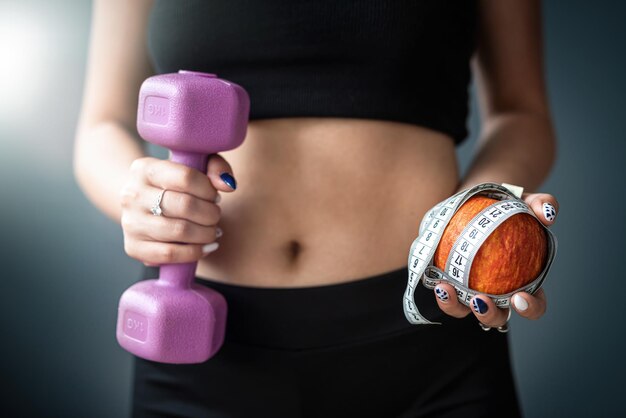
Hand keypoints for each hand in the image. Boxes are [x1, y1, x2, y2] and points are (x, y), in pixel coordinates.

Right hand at [119, 154, 236, 265]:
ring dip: (206, 233)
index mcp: (145, 168)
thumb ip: (215, 167)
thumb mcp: (193, 165)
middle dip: (210, 213)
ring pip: (179, 231)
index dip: (208, 190)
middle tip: (216, 215)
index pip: (186, 177)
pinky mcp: (133, 247)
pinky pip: (169, 254)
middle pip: (184, 206)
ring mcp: (130, 222)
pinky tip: (206, 247)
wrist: (142, 205)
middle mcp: (132, 194)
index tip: (214, 197)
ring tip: (213, 231)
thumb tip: (228, 185)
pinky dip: (195, 253)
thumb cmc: (175, 184)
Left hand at [433, 191, 558, 326]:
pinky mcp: (448, 280)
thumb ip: (542, 204)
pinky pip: (444, 293)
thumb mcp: (526, 199)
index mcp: (522, 281)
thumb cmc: (506, 204)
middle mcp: (496, 291)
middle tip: (481, 300)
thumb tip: (547, 215)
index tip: (520, 297)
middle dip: (490, 314)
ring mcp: (470, 289)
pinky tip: (437, 281)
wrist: (474, 199)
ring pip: (464, 310)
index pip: (533, 304)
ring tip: (447, 289)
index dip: (530, 308)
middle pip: (497, 316)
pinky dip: (441, 292)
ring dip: (455, 307)